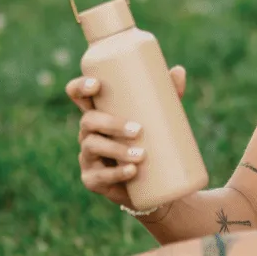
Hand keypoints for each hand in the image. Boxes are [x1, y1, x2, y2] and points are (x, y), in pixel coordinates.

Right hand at [68, 65, 186, 206]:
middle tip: (138, 130)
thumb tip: (178, 71)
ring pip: (93, 147)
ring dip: (117, 150)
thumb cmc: (150, 142)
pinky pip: (99, 176)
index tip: (97, 85)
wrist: (151, 185)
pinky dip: (117, 174)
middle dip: (111, 124)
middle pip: (88, 121)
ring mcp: (87, 156)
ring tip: (141, 155)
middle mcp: (88, 132)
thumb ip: (167, 95)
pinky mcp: (92, 179)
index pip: (78, 94)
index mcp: (98, 112)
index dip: (80, 87)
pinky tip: (131, 172)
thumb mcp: (158, 117)